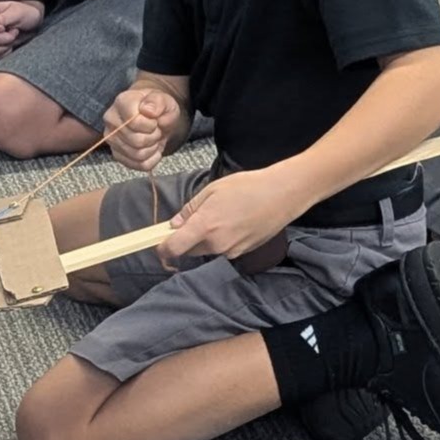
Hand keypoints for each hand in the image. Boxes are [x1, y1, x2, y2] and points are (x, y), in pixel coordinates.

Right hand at [0, 0, 43, 58]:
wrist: (34, 21)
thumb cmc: (26, 12)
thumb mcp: (16, 12)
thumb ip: (2, 17)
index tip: (3, 28)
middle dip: (3, 37)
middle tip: (14, 30)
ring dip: (7, 43)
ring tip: (14, 34)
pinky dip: (7, 50)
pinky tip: (12, 43)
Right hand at [101, 89, 180, 171]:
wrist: (153, 117)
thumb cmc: (158, 108)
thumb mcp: (164, 100)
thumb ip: (157, 102)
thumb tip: (148, 111)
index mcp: (121, 102)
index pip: (133, 122)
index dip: (151, 125)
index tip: (155, 120)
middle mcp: (111, 120)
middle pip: (136, 141)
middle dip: (154, 137)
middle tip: (156, 130)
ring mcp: (112, 139)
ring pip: (137, 155)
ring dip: (152, 148)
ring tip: (153, 138)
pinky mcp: (117, 154)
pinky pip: (139, 165)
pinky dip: (152, 160)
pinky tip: (152, 149)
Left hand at [159, 170, 301, 262]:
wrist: (282, 194)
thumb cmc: (246, 187)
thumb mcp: (211, 191)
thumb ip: (189, 210)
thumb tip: (174, 225)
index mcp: (205, 227)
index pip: (174, 248)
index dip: (162, 248)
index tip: (157, 243)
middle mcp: (217, 244)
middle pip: (189, 250)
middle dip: (184, 239)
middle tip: (192, 219)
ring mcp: (232, 251)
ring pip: (206, 250)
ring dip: (204, 239)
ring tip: (219, 215)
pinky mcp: (243, 253)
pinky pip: (223, 250)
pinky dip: (220, 240)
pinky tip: (232, 222)